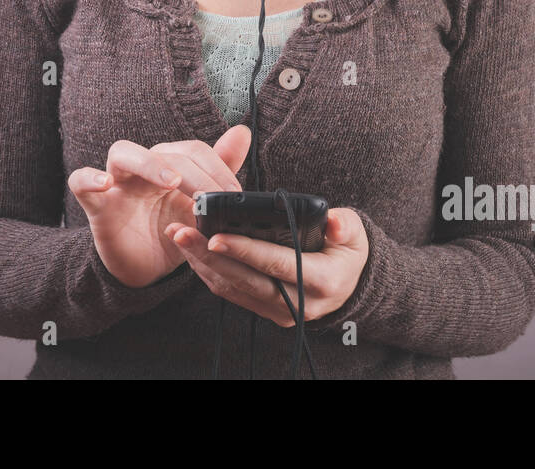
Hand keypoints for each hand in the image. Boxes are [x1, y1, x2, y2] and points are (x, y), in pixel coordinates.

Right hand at [68, 125, 250, 287]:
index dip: (216, 168)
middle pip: (165, 152)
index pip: (193, 151)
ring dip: (150, 164)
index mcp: (169, 164)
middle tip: (213, 198)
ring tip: (170, 181)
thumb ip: (220, 168)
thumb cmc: (168, 230)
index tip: (235, 195)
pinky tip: (105, 184)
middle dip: (194, 174)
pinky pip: (80, 181)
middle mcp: (143, 167)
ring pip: (124, 153)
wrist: (144, 269)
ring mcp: (117, 183)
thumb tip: (242, 132)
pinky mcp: (96, 205)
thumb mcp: (200, 205)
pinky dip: (89, 178)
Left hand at [164, 207, 368, 326]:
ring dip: (203, 264)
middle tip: (181, 232)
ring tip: (179, 237)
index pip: (276, 263)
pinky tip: (193, 253)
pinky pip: (233, 294)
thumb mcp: (355, 233)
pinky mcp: (267, 312)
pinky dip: (210, 274)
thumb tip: (332, 221)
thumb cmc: (347, 249)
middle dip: (209, 256)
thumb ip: (344, 225)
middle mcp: (299, 303)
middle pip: (246, 280)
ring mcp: (281, 312)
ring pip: (234, 289)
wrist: (350, 283)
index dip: (245, 250)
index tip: (215, 236)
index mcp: (322, 280)